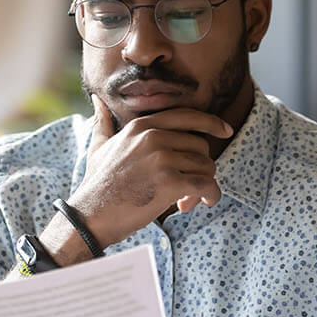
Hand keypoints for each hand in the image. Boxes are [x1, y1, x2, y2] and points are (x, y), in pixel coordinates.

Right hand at [69, 95, 231, 246]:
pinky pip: (206, 185)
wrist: (90, 216)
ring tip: (188, 198)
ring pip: (206, 166)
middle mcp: (153, 137)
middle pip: (200, 145)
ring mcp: (161, 158)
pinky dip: (210, 195)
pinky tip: (203, 203)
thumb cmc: (97, 185)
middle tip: (189, 186)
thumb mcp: (99, 146)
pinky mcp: (169, 182)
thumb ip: (103, 122)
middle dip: (200, 166)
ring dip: (204, 184)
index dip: (210, 123)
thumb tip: (97, 100)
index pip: (187, 116)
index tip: (225, 130)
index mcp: (141, 126)